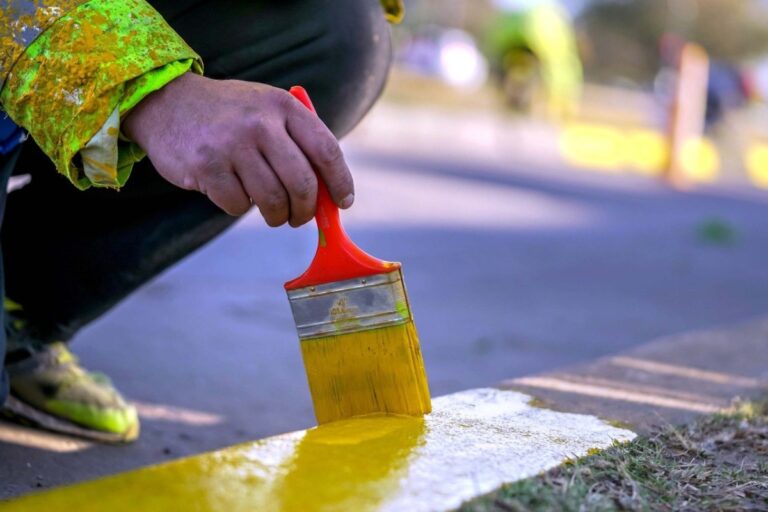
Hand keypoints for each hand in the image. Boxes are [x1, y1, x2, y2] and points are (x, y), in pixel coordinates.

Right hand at [122, 72, 353, 225]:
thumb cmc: (229, 115)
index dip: (340, 182)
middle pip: (302, 184)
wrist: (166, 101)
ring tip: (272, 212)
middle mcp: (260, 123)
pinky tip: (232, 190)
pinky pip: (239, 206)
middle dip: (306, 210)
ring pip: (272, 201)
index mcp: (283, 107)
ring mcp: (232, 145)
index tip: (343, 202)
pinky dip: (241, 207)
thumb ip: (298, 143)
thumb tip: (329, 195)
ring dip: (276, 215)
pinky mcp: (207, 167)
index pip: (326, 151)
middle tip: (300, 218)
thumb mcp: (266, 110)